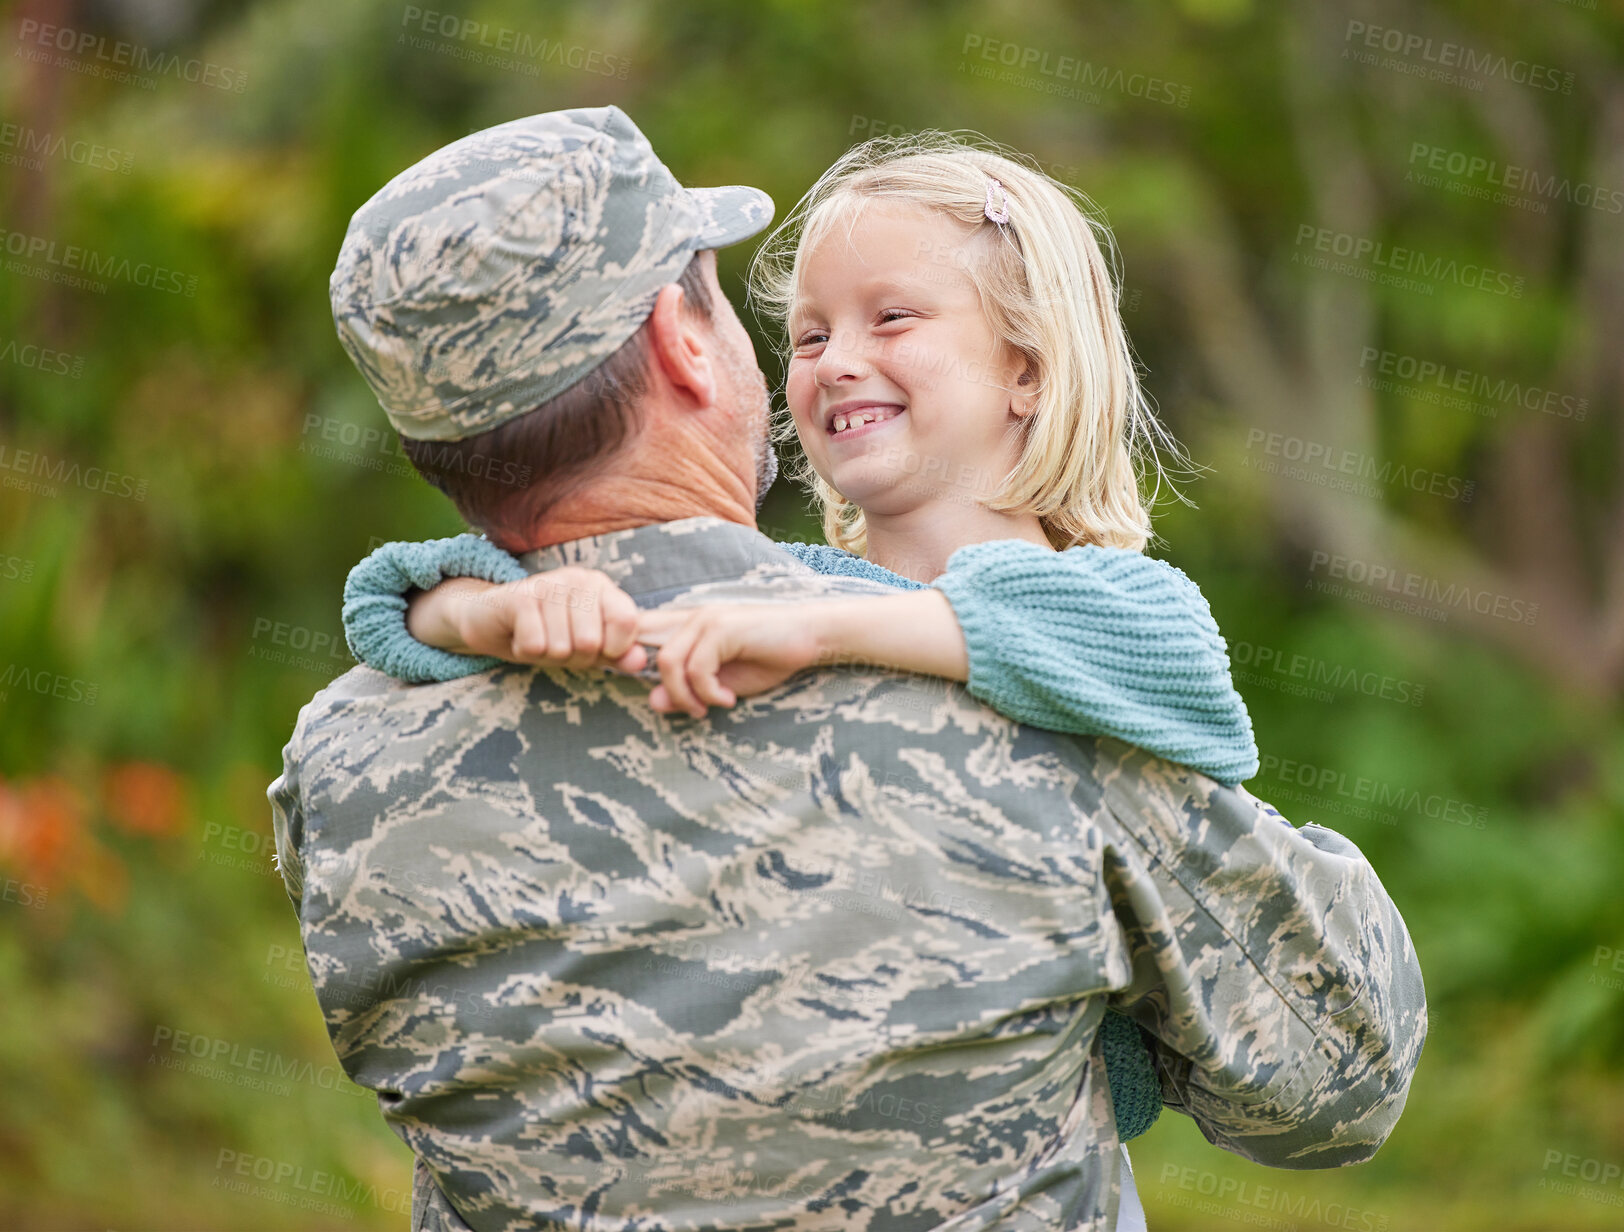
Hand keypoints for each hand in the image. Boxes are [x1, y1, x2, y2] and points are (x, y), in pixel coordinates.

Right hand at [445, 568, 648, 672]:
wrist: (489, 618)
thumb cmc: (547, 632)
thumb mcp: (587, 646)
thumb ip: (617, 653)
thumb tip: (641, 661)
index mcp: (602, 587)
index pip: (627, 622)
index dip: (612, 649)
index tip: (594, 647)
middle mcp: (579, 579)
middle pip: (591, 644)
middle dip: (572, 658)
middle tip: (555, 643)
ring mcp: (549, 585)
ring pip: (561, 648)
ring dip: (546, 655)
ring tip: (537, 637)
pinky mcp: (519, 597)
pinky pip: (535, 646)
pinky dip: (525, 651)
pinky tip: (520, 635)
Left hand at [634, 602, 826, 718]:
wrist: (810, 638)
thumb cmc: (768, 658)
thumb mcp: (722, 684)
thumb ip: (689, 691)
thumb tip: (654, 702)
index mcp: (688, 628)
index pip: (641, 633)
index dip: (632, 657)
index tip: (658, 692)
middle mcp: (692, 619)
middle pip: (655, 658)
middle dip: (671, 694)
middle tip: (698, 712)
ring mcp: (706, 620)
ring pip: (670, 662)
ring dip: (688, 695)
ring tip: (711, 707)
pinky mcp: (722, 628)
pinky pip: (697, 667)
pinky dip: (709, 691)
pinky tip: (728, 698)